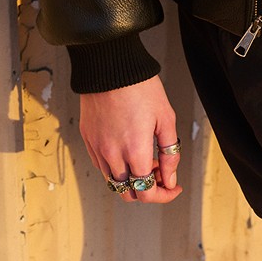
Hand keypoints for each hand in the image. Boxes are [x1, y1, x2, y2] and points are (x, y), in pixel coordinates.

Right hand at [79, 76, 182, 204]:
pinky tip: (127, 151)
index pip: (147, 193)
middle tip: (159, 173)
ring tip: (144, 158)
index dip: (164, 196)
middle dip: (147, 190)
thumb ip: (170, 154)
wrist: (109, 64)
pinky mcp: (88, 139)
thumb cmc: (140, 87)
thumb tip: (170, 179)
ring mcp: (97, 148)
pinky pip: (102, 166)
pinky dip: (117, 168)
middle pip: (129, 194)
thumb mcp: (166, 119)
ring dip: (132, 180)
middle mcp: (113, 154)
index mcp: (135, 151)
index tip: (173, 187)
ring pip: (114, 183)